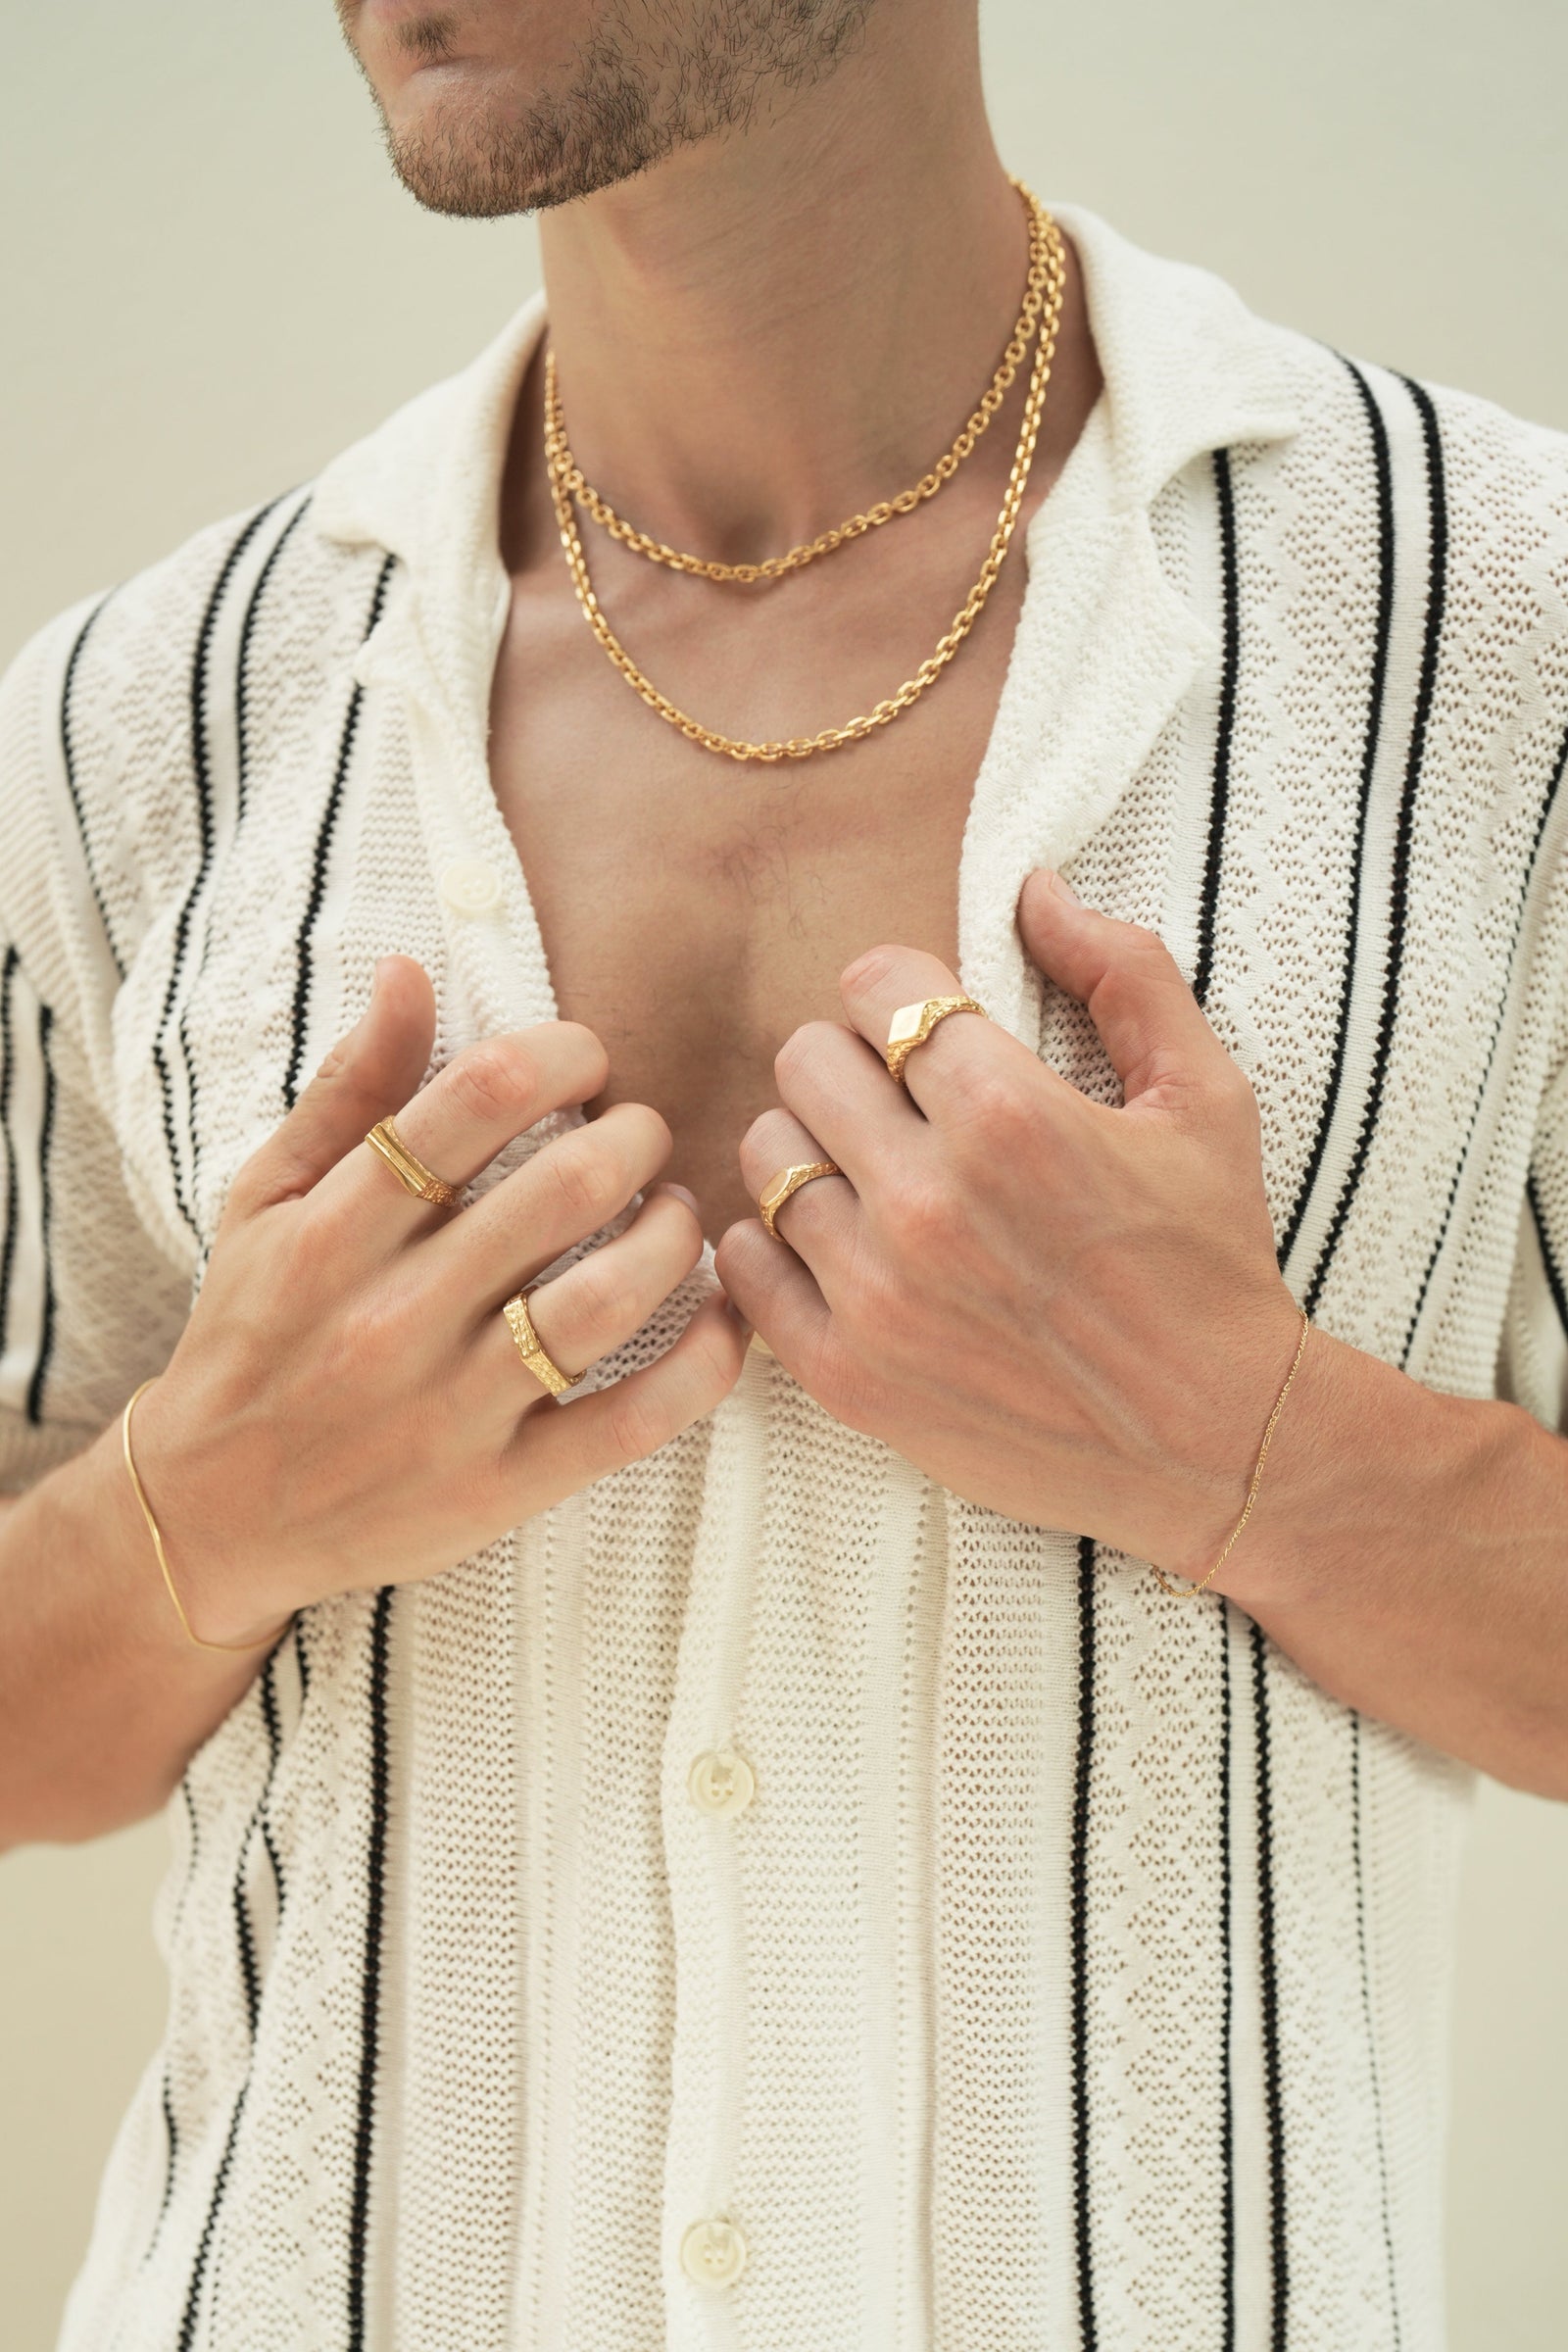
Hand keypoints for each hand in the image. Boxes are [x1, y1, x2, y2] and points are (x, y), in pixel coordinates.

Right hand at [132, 957, 744, 1643]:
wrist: (211, 1513)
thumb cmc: (251, 1333)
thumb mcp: (268, 1200)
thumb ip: (349, 1090)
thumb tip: (413, 972)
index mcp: (336, 1228)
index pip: (479, 1097)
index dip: (562, 1054)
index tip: (585, 1062)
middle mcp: (395, 1315)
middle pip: (565, 1190)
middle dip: (634, 1138)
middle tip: (639, 1136)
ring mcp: (453, 1408)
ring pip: (608, 1300)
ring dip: (671, 1235)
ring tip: (673, 1213)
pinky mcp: (501, 1487)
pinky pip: (632, 1420)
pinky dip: (702, 1363)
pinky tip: (722, 1316)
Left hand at [716, 870, 1303, 1578]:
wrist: (1215, 1444)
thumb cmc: (1213, 1263)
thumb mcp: (1207, 1099)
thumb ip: (1125, 973)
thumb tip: (1036, 888)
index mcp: (1010, 1114)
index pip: (874, 984)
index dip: (904, 993)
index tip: (933, 1032)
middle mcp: (928, 1198)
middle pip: (803, 1059)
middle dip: (854, 1064)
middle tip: (904, 1104)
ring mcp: (876, 1292)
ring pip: (764, 1154)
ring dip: (813, 1151)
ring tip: (872, 1176)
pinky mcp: (846, 1374)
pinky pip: (743, 1262)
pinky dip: (774, 1243)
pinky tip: (836, 1245)